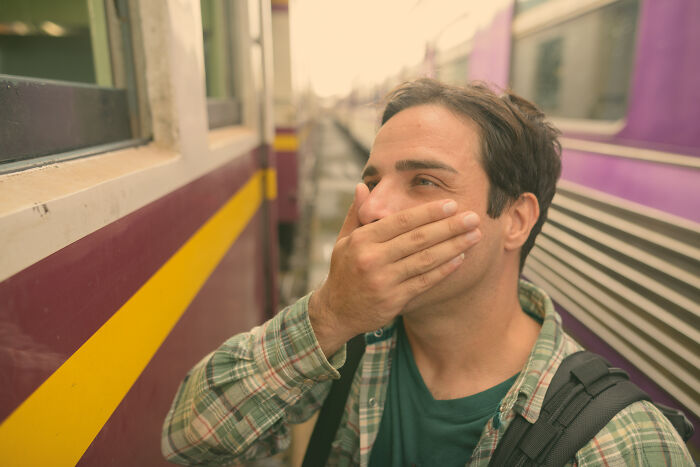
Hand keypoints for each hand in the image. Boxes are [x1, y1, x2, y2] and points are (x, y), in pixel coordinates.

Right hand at [309, 183, 480, 356]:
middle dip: (449, 227)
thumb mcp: (344, 240)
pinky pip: (425, 282)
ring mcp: (384, 281)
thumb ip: (357, 214)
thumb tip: (363, 186)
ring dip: (454, 247)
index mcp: (362, 240)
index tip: (451, 204)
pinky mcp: (394, 300)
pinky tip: (461, 258)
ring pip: (425, 260)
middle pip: (418, 239)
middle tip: (473, 217)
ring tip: (474, 236)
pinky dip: (444, 269)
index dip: (428, 212)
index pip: (401, 221)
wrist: (336, 312)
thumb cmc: (344, 270)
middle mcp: (372, 259)